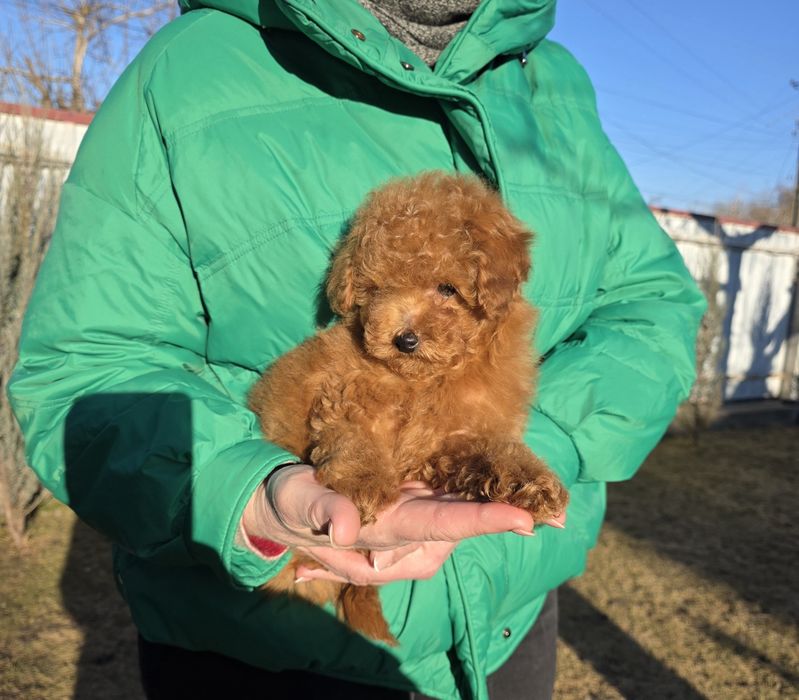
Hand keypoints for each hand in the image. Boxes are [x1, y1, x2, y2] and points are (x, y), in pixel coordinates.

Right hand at [242, 465, 565, 584]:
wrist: (276, 510)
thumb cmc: (286, 503)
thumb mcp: (296, 502)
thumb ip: (321, 512)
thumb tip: (347, 528)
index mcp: (378, 534)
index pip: (437, 528)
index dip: (480, 522)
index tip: (524, 519)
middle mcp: (398, 538)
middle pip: (459, 530)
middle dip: (500, 518)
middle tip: (548, 505)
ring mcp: (401, 527)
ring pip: (455, 525)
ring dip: (485, 509)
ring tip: (518, 492)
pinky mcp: (400, 512)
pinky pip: (443, 512)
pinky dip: (466, 501)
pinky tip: (482, 483)